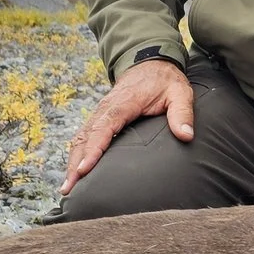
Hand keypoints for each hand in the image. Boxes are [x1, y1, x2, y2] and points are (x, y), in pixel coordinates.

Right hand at [62, 58, 192, 192]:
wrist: (151, 63)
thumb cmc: (165, 81)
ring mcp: (100, 113)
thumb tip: (186, 135)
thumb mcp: (180, 93)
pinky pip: (84, 136)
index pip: (104, 127)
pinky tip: (74, 173)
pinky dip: (76, 154)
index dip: (93, 149)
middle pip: (85, 137)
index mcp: (123, 103)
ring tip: (67, 188)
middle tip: (69, 189)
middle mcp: (106, 108)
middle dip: (75, 163)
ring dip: (71, 162)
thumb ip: (182, 114)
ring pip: (80, 138)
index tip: (84, 169)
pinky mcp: (99, 118)